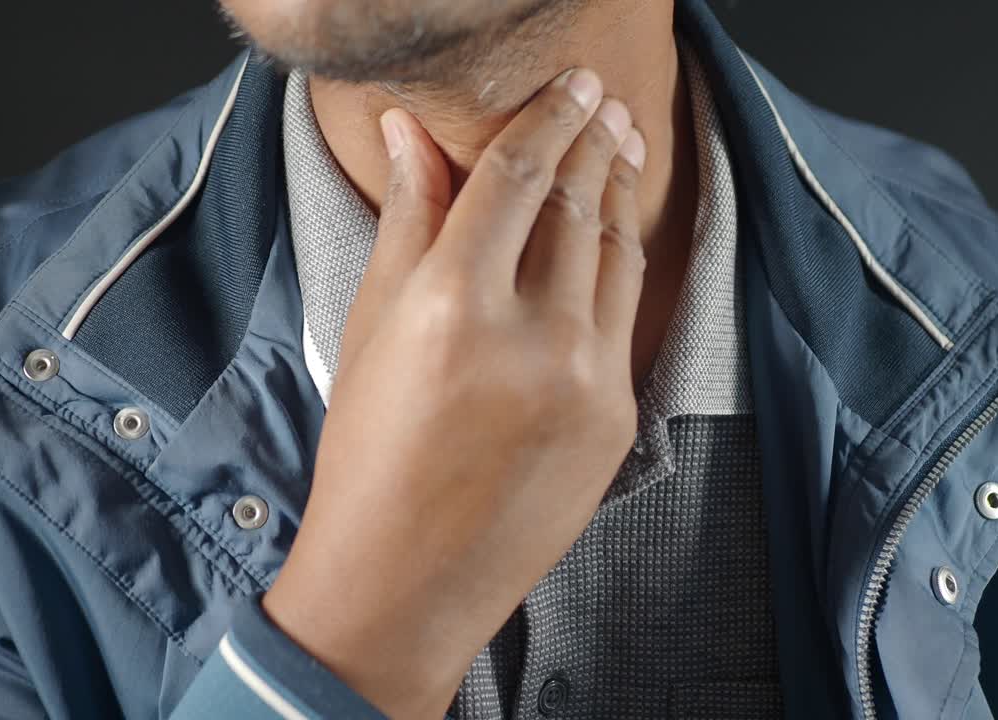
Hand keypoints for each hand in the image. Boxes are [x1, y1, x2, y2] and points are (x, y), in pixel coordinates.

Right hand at [262, 67, 646, 717]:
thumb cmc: (368, 459)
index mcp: (453, 309)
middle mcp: (531, 339)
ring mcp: (587, 383)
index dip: (546, 118)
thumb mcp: (373, 330)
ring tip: (618, 147)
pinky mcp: (618, 419)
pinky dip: (622, 263)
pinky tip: (616, 233)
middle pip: (578, 204)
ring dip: (618, 192)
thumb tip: (408, 132)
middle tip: (600, 100)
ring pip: (617, 253)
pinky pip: (628, 315)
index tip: (569, 83)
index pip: (516, 178)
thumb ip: (408, 221)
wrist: (406, 581)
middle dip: (592, 140)